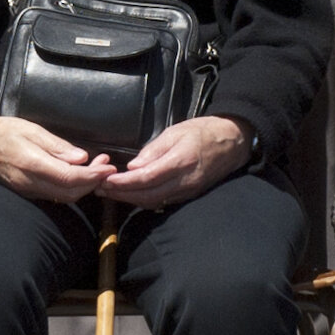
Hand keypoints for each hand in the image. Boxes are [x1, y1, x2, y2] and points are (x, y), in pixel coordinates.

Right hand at [0, 104, 117, 204]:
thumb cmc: (2, 130)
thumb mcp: (30, 129)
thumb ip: (56, 146)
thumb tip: (81, 158)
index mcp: (32, 164)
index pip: (70, 178)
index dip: (93, 175)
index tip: (110, 167)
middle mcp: (29, 182)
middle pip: (70, 193)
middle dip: (93, 182)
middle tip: (106, 165)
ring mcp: (27, 190)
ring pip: (63, 197)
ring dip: (83, 186)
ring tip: (96, 168)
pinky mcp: (26, 191)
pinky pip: (54, 195)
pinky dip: (70, 188)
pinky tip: (78, 174)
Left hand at [100, 114, 249, 209]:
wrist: (234, 142)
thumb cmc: (203, 132)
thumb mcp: (176, 132)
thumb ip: (154, 150)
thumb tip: (133, 167)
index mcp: (180, 162)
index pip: (147, 179)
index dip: (124, 183)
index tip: (105, 181)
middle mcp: (184, 181)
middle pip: (148, 196)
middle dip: (122, 195)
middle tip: (100, 189)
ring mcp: (188, 191)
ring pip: (154, 202)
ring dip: (131, 199)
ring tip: (110, 192)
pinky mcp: (189, 195)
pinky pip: (163, 201)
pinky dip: (144, 200)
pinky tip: (131, 194)